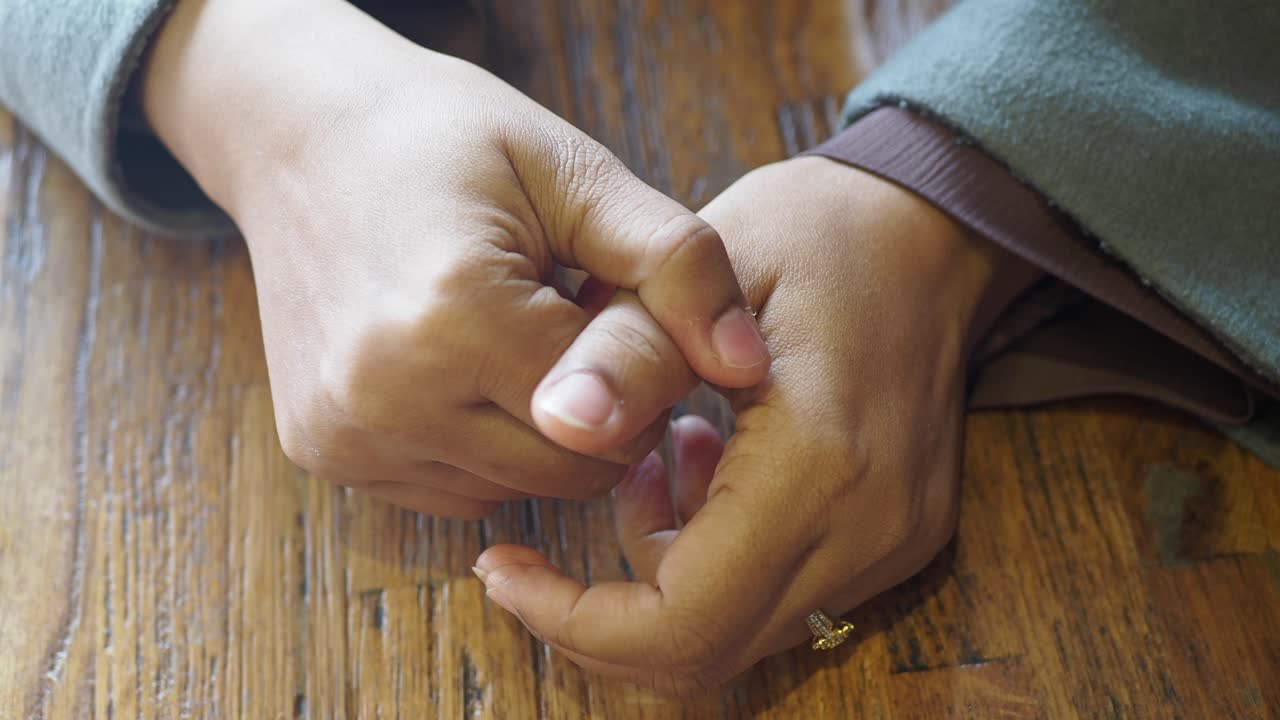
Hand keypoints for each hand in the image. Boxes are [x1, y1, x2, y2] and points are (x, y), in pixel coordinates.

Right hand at [141, 0, 769, 514]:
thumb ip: (678, 266)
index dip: (643, 362)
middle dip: (603, 409)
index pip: (614, 411)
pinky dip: (487, 449)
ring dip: (544, 433)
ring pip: (516, 489)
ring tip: (520, 336)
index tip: (622, 302)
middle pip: (569, 467)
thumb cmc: (447, 141)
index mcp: (452, 317)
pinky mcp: (325, 453)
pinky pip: (455, 490)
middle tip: (574, 318)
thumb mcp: (577, 173)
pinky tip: (473, 372)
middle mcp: (383, 396)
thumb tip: (750, 366)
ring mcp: (344, 434)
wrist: (304, 138)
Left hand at [474, 157, 1036, 692]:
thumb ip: (628, 354)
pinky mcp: (896, 538)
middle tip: (535, 549)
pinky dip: (710, 561)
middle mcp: (868, 528)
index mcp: (819, 464)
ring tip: (640, 466)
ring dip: (659, 576)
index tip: (504, 568)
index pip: (682, 622)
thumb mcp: (706, 266)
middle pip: (706, 653)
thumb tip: (554, 423)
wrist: (934, 230)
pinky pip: (779, 597)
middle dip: (599, 616)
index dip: (573, 618)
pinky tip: (695, 467)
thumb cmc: (818, 231)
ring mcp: (892, 542)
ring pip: (738, 632)